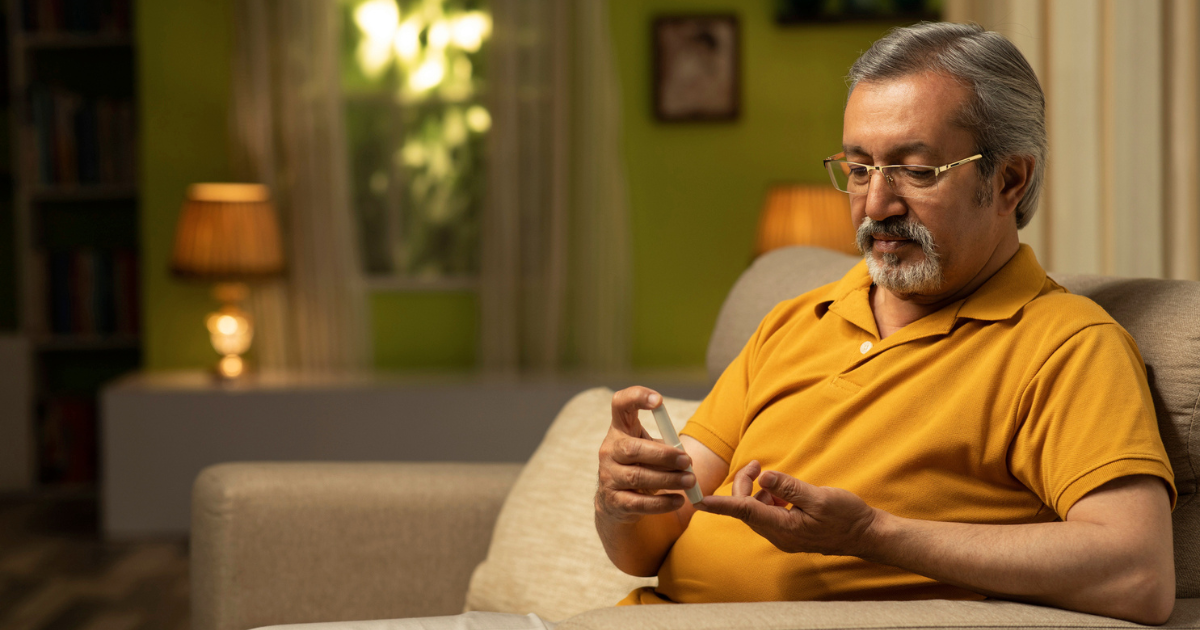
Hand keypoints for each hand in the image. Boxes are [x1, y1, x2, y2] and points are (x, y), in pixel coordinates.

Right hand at [596, 387, 695, 523]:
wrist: (616, 502)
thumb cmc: (640, 467)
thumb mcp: (650, 451)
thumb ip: (666, 449)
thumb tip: (687, 460)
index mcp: (620, 430)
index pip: (620, 404)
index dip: (636, 397)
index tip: (659, 401)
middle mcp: (609, 450)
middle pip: (631, 448)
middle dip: (663, 455)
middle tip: (688, 461)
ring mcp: (608, 476)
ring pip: (637, 477)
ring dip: (668, 479)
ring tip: (690, 481)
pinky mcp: (614, 501)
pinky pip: (639, 502)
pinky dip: (661, 503)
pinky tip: (679, 500)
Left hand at [698, 461, 878, 556]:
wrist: (866, 535)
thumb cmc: (847, 516)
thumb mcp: (819, 497)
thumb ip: (790, 487)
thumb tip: (764, 477)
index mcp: (784, 528)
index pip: (744, 512)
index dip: (720, 503)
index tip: (699, 500)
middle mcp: (779, 535)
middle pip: (746, 509)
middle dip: (744, 485)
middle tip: (757, 465)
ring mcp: (783, 536)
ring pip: (755, 511)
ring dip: (757, 492)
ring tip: (773, 478)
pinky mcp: (789, 532)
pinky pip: (767, 514)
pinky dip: (768, 499)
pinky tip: (782, 492)